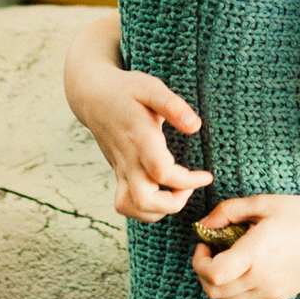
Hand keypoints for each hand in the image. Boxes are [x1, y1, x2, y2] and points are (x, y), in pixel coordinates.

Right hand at [63, 14, 212, 221]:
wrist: (93, 96)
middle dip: (172, 204)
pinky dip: (145, 209)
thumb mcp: (151, 88)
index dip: (187, 181)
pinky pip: (125, 204)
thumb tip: (195, 126)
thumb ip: (173, 106)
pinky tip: (162, 194)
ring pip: (130, 207)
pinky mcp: (118, 174)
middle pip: (144, 201)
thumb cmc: (126, 90)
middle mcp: (127, 160)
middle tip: (190, 187)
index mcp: (139, 139)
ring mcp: (120, 169)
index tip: (206, 176)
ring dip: (158, 211)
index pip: (162, 173)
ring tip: (177, 193)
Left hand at [189, 194, 299, 298]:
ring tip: (226, 260)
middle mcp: (261, 279)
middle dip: (203, 273)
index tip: (205, 244)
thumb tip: (204, 224)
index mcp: (255, 254)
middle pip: (214, 292)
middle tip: (211, 252)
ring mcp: (270, 291)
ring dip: (217, 284)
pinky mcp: (277, 296)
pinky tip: (243, 268)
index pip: (213, 274)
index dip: (199, 261)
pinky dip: (234, 290)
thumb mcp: (263, 203)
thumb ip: (228, 211)